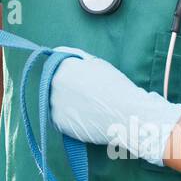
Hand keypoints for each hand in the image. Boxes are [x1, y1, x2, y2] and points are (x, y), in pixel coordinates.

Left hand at [49, 46, 180, 166]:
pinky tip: (85, 119)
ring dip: (67, 104)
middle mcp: (54, 83)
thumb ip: (79, 61)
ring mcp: (54, 103)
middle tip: (86, 97)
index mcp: (64, 66)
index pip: (58, 65)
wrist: (126, 114)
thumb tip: (66, 59)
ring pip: (56, 102)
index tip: (78, 80)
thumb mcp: (98, 64)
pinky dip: (69, 119)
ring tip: (88, 109)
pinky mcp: (57, 122)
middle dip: (67, 88)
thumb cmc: (116, 87)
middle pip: (55, 84)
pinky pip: (60, 118)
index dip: (69, 72)